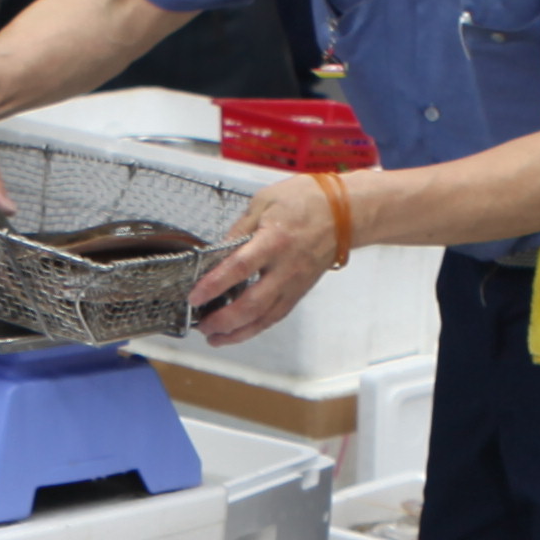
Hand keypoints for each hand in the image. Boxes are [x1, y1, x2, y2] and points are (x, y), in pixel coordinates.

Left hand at [183, 177, 335, 344]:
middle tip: (201, 324)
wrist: (345, 213)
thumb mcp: (264, 201)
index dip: (214, 285)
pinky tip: (239, 332)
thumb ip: (239, 229)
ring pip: (265, 318)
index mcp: (274, 240)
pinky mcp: (300, 292)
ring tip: (215, 338)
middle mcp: (285, 268)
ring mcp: (295, 284)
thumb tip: (219, 253)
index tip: (194, 297)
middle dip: (223, 320)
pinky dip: (256, 328)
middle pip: (252, 304)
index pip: (239, 268)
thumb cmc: (305, 200)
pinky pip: (276, 316)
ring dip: (238, 332)